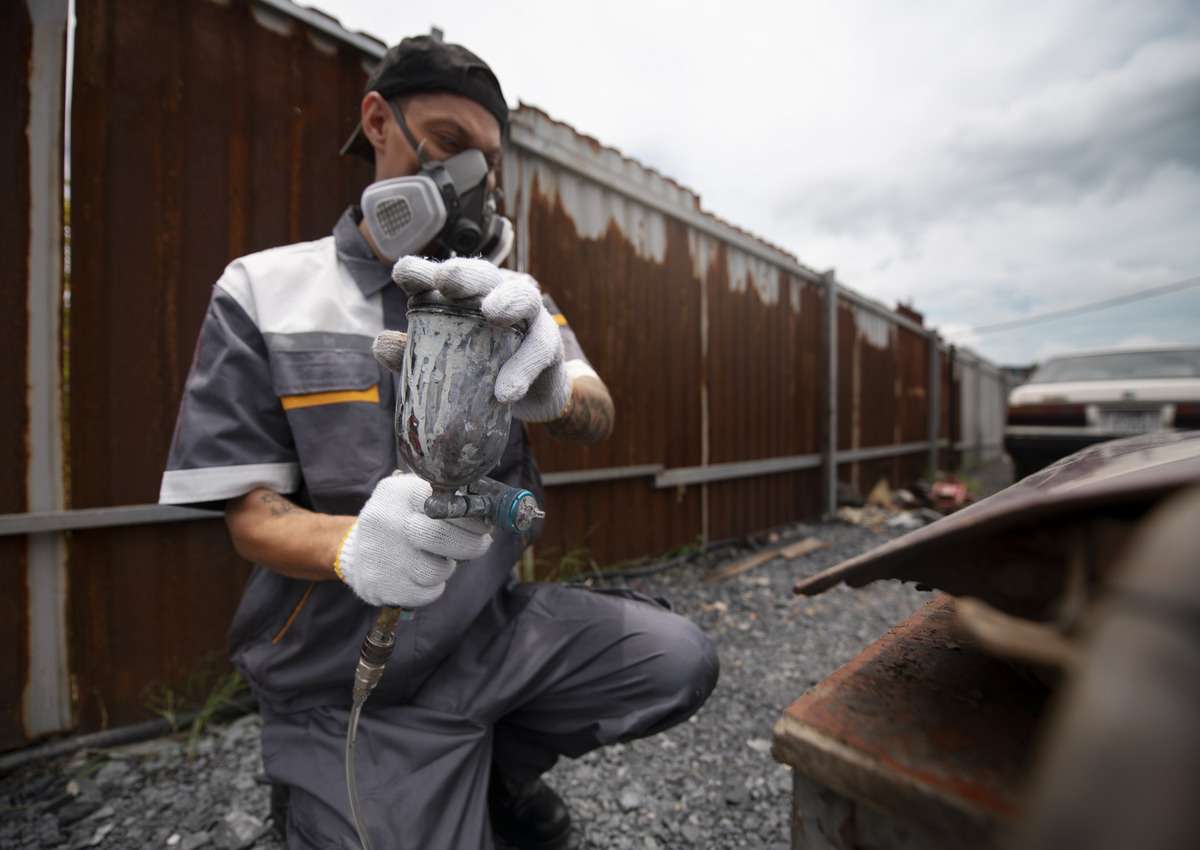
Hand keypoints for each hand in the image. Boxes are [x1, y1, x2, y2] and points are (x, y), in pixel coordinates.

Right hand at [336, 473, 491, 607]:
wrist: (354, 550)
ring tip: (440, 560)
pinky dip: (433, 587)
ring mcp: (380, 554)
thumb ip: (445, 497)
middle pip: (442, 536)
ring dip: (448, 568)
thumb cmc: (399, 520)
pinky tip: (424, 576)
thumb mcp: (412, 495)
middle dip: (471, 544)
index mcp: (399, 493)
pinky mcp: (379, 585)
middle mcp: (387, 520)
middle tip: (480, 544)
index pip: (443, 501)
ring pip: (436, 570)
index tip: (484, 523)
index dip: (471, 516)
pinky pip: (425, 593)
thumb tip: (489, 507)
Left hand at [392, 256, 570, 421]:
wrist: (530, 396)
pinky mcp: (549, 345)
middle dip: (465, 274)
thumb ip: (413, 353)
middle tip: (446, 279)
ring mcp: (529, 317)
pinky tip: (505, 391)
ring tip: (492, 312)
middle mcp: (498, 296)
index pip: (443, 276)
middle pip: (484, 275)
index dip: (422, 271)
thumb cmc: (483, 367)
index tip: (402, 274)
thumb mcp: (446, 362)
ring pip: (524, 297)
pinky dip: (521, 369)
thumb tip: (381, 344)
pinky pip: (538, 351)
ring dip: (508, 301)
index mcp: (467, 297)